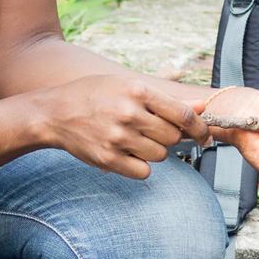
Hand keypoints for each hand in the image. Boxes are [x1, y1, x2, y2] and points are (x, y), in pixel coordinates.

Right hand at [33, 76, 210, 179]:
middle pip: (173, 137)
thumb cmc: (95, 95)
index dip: (200, 127)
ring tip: (135, 139)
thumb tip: (202, 105)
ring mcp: (118, 138)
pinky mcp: (108, 159)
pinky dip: (140, 166)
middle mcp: (129, 113)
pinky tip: (127, 153)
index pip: (183, 114)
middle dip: (170, 137)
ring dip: (154, 151)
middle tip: (153, 131)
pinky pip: (144, 171)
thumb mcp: (128, 86)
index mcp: (137, 91)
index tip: (204, 134)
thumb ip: (167, 98)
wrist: (54, 113)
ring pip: (160, 155)